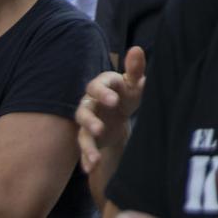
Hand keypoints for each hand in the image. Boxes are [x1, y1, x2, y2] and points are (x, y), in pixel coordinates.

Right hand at [76, 46, 146, 174]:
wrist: (121, 113)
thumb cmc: (127, 92)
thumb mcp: (134, 82)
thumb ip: (135, 68)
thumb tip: (136, 49)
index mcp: (101, 86)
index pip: (97, 86)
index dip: (103, 92)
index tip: (114, 100)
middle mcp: (89, 103)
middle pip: (83, 110)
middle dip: (90, 120)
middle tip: (99, 128)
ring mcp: (87, 121)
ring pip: (81, 133)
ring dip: (86, 145)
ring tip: (94, 158)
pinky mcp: (88, 137)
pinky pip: (84, 148)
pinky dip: (86, 158)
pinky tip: (90, 168)